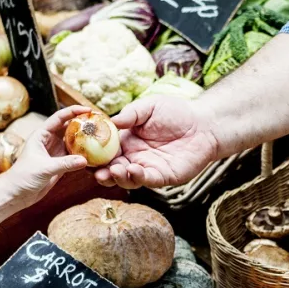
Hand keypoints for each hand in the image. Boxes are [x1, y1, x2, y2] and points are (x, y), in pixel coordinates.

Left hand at [3, 105, 90, 204]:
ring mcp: (56, 152)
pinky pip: (75, 157)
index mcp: (42, 134)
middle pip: (69, 127)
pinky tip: (96, 155)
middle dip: (83, 123)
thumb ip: (65, 164)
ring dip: (85, 140)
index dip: (73, 111)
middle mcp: (50, 141)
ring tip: (101, 136)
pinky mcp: (60, 164)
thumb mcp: (44, 168)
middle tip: (99, 121)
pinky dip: (85, 156)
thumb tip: (85, 160)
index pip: (59, 118)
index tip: (88, 109)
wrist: (17, 194)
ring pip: (74, 142)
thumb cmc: (23, 177)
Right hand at [93, 96, 219, 189]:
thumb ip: (130, 114)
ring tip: (113, 170)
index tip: (84, 154)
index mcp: (127, 141)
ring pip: (128, 179)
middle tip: (95, 171)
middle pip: (113, 169)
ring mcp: (149, 168)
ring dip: (118, 177)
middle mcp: (135, 157)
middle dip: (102, 172)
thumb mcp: (148, 107)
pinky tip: (132, 169)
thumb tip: (111, 121)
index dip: (94, 154)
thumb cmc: (177, 112)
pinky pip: (148, 180)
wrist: (204, 123)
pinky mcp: (164, 177)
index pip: (106, 151)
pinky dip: (138, 177)